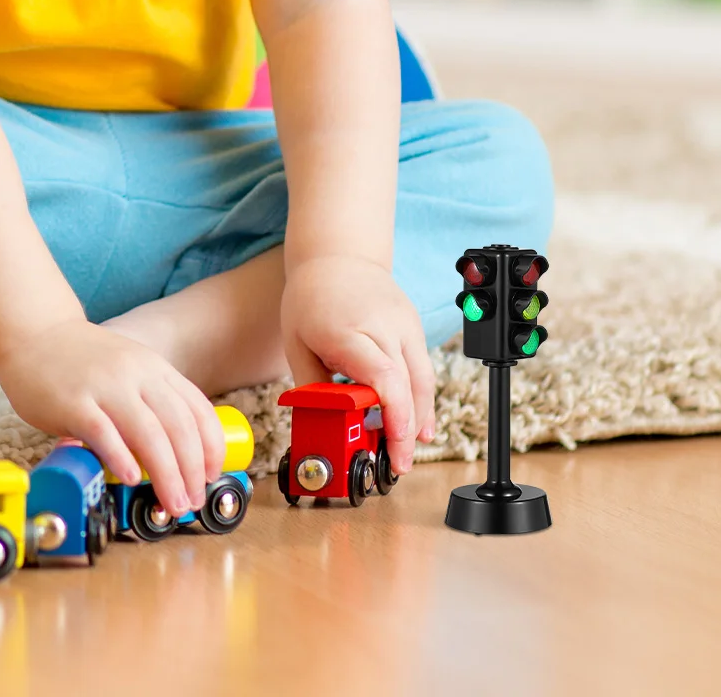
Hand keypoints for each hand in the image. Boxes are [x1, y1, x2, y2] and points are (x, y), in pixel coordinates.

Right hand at [0, 318, 225, 516]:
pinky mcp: (73, 401)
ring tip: (171, 502)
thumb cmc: (81, 359)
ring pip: (148, 434)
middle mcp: (134, 374)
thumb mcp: (128, 369)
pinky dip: (122, 459)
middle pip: (178, 427)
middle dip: (192, 471)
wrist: (34, 332)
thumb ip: (150, 403)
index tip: (212, 476)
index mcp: (153, 368)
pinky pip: (104, 433)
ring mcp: (104, 386)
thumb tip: (176, 455)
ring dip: (167, 475)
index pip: (197, 410)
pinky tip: (132, 478)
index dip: (211, 448)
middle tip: (192, 501)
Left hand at [282, 254, 435, 474]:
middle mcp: (383, 326)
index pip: (383, 378)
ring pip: (424, 379)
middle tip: (398, 464)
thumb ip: (313, 388)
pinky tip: (415, 422)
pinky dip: (421, 398)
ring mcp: (404, 324)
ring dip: (420, 418)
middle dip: (407, 430)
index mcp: (348, 331)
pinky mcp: (414, 326)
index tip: (392, 447)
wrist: (336, 256)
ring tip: (407, 448)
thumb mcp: (296, 344)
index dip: (394, 416)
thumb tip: (324, 427)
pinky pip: (423, 368)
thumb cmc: (310, 299)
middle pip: (409, 385)